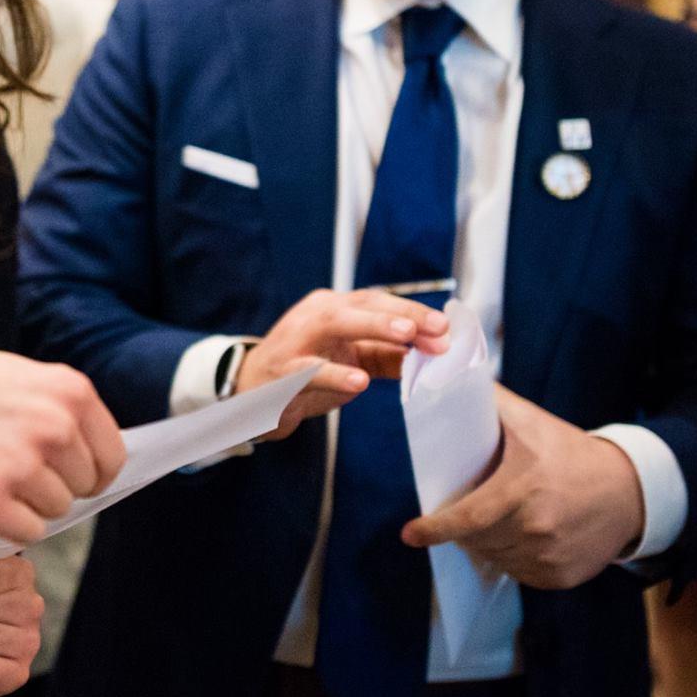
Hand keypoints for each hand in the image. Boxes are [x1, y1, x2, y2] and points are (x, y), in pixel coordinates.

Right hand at [0, 336, 126, 544]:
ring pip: (55, 512)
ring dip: (26, 503)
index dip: (90, 472)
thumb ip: (67, 414)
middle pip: (81, 489)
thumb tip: (104, 466)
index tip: (66, 473)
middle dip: (52, 484)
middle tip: (8, 464)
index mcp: (71, 393)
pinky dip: (7, 524)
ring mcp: (19, 465)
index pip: (111, 460)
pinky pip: (27, 534)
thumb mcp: (25, 378)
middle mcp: (53, 427)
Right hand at [231, 289, 450, 439]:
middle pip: (361, 305)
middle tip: (437, 329)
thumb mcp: (351, 359)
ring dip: (373, 326)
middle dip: (402, 315)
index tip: (447, 330)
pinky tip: (358, 382)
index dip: (413, 313)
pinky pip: (310, 371)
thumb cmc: (306, 371)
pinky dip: (335, 375)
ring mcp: (296, 341)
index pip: (377, 301)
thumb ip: (390, 356)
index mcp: (333, 307)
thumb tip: (438, 352)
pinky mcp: (282, 373)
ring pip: (334, 324)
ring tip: (406, 336)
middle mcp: (314, 315)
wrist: (250, 395)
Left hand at [402, 386, 643, 588]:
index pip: (468, 519)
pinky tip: (520, 535)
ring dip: (484, 542)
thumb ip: (490, 402)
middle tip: (463, 507)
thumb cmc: (571, 453)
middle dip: (461, 527)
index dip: (435, 528)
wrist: (630, 492)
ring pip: (494, 557)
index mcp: (523, 490)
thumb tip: (448, 372)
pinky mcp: (560, 578)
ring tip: (496, 517)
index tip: (409, 534)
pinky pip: (517, 572)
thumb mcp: (532, 422)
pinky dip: (510, 557)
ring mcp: (549, 558)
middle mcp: (536, 529)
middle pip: (476, 539)